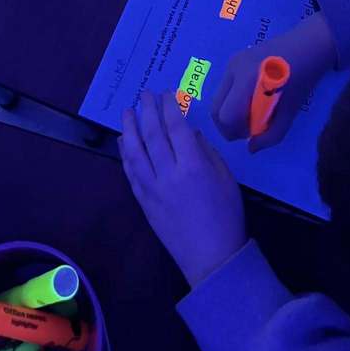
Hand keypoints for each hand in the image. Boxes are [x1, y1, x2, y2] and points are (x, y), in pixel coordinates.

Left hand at [119, 90, 246, 288]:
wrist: (211, 257)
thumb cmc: (226, 215)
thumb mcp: (226, 178)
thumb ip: (206, 152)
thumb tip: (189, 132)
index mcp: (193, 166)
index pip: (176, 128)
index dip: (169, 107)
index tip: (166, 93)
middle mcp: (169, 174)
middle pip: (153, 135)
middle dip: (147, 111)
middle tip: (144, 95)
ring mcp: (152, 189)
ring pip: (135, 153)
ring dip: (129, 129)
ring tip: (127, 112)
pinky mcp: (144, 202)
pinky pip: (131, 174)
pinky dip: (125, 155)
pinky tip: (123, 142)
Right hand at [211, 12, 336, 152]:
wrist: (307, 45)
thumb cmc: (302, 80)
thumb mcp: (289, 113)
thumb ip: (270, 135)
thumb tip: (250, 148)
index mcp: (247, 82)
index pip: (226, 116)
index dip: (235, 131)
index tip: (250, 134)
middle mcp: (233, 70)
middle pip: (215, 109)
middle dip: (227, 125)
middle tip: (247, 129)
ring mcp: (232, 62)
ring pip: (218, 98)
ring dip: (229, 112)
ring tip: (251, 114)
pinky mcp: (234, 59)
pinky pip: (226, 87)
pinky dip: (232, 99)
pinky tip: (252, 99)